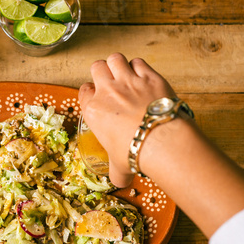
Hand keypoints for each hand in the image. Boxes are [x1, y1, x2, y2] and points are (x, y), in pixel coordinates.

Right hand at [78, 53, 175, 187]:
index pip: (84, 90)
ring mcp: (128, 81)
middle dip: (102, 72)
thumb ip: (116, 172)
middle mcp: (107, 91)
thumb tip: (119, 184)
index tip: (98, 97)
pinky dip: (139, 66)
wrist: (159, 140)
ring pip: (115, 58)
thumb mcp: (119, 166)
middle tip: (111, 82)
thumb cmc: (134, 153)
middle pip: (97, 67)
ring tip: (126, 74)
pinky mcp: (149, 76)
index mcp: (93, 110)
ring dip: (119, 64)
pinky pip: (138, 61)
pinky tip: (144, 76)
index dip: (91, 92)